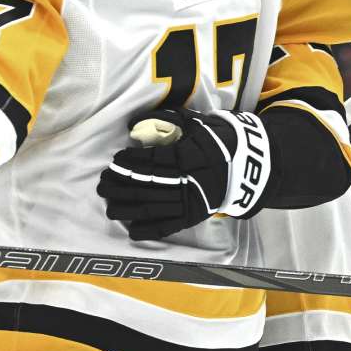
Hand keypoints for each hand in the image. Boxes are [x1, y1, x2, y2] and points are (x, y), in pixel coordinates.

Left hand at [97, 108, 272, 240]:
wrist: (249, 165)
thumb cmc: (217, 140)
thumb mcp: (197, 123)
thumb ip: (169, 120)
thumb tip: (135, 124)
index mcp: (190, 156)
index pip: (154, 160)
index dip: (132, 160)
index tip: (116, 159)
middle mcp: (189, 181)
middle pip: (148, 185)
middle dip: (122, 184)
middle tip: (102, 183)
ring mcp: (192, 201)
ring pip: (154, 207)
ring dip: (128, 208)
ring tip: (108, 206)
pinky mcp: (195, 216)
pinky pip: (170, 226)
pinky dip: (150, 230)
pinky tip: (131, 230)